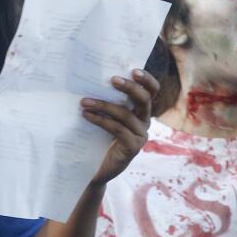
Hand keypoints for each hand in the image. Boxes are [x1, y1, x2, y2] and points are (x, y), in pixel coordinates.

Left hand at [81, 70, 158, 185]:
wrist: (93, 166)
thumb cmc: (97, 135)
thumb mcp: (104, 113)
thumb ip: (106, 98)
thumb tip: (92, 76)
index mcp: (140, 110)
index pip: (152, 91)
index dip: (147, 80)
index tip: (134, 70)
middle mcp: (144, 121)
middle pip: (145, 99)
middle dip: (130, 87)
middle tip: (112, 79)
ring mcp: (141, 135)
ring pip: (126, 114)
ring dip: (104, 105)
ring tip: (84, 101)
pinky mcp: (133, 147)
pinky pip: (117, 129)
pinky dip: (100, 120)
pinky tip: (87, 115)